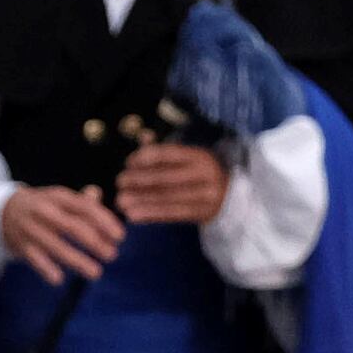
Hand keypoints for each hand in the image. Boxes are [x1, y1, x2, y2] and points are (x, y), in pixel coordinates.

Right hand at [0, 181, 128, 280]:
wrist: (2, 211)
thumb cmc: (42, 207)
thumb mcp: (60, 198)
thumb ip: (82, 201)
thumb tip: (100, 197)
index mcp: (59, 197)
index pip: (85, 207)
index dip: (104, 222)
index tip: (120, 237)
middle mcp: (45, 211)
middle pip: (72, 226)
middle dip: (95, 242)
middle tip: (112, 255)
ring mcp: (32, 229)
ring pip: (56, 246)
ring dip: (77, 260)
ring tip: (95, 273)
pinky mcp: (21, 245)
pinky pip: (34, 259)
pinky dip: (46, 269)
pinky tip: (59, 280)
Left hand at [113, 140, 232, 227]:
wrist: (233, 198)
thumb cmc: (202, 175)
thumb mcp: (189, 159)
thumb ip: (165, 150)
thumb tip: (143, 136)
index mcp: (200, 156)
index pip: (169, 154)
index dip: (146, 157)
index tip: (128, 162)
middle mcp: (206, 174)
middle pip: (166, 177)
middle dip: (139, 180)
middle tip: (119, 182)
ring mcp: (206, 195)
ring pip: (167, 198)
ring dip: (141, 200)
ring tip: (121, 201)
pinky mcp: (203, 214)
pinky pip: (172, 215)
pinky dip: (151, 215)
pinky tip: (134, 216)